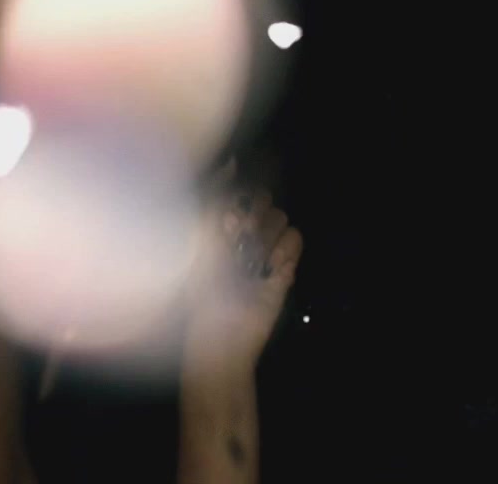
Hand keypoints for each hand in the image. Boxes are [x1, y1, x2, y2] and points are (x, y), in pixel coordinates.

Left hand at [184, 180, 303, 374]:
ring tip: (253, 262)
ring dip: (267, 237)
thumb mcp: (203, 236)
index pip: (236, 191)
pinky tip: (271, 270)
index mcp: (215, 225)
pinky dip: (285, 253)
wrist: (221, 337)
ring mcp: (262, 251)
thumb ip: (215, 195)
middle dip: (253, 217)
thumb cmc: (202, 285)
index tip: (230, 219)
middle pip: (262, 201)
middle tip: (240, 240)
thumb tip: (230, 160)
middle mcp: (239, 234)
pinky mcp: (282, 270)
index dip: (238, 199)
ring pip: (280, 219)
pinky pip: (295, 241)